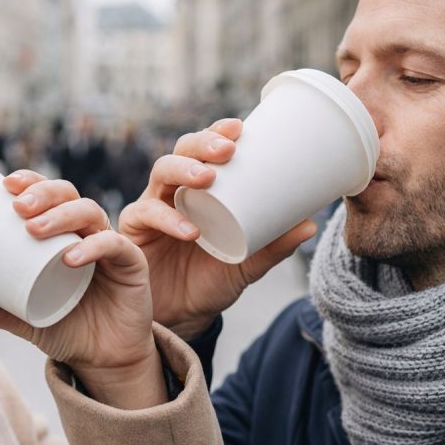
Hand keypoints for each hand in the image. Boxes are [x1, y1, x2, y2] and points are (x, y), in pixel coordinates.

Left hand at [0, 170, 164, 409]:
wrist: (103, 359)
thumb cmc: (64, 327)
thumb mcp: (22, 318)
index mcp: (61, 234)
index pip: (47, 195)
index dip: (30, 181)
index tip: (5, 184)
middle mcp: (86, 232)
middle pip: (68, 194)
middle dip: (43, 192)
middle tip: (17, 207)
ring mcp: (110, 245)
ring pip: (90, 212)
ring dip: (61, 215)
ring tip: (34, 229)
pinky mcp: (132, 264)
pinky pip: (115, 246)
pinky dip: (93, 246)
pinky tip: (70, 256)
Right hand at [119, 118, 316, 339]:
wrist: (182, 317)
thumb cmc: (211, 280)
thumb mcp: (248, 264)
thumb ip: (274, 246)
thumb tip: (311, 225)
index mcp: (201, 188)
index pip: (206, 149)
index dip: (218, 131)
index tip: (240, 127)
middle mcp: (174, 190)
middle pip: (181, 150)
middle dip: (202, 143)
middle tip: (226, 149)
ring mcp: (151, 206)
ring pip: (161, 172)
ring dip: (184, 170)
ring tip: (207, 178)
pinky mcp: (133, 231)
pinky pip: (145, 215)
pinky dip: (166, 219)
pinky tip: (189, 229)